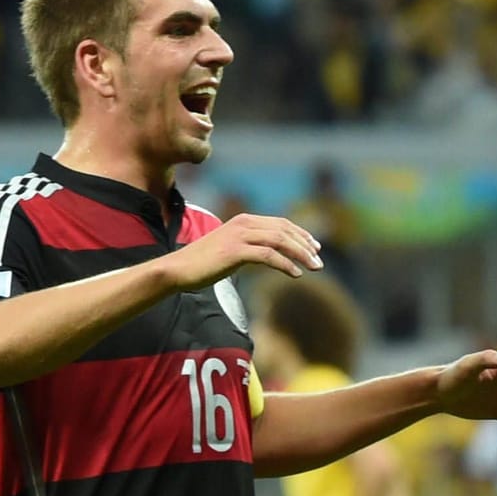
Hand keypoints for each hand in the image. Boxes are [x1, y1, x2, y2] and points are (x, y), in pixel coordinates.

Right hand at [160, 213, 322, 290]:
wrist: (177, 269)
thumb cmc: (203, 264)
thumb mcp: (231, 250)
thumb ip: (250, 248)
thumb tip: (270, 256)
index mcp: (243, 221)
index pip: (281, 223)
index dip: (301, 234)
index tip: (315, 248)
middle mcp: (243, 224)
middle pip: (284, 230)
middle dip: (305, 245)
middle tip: (319, 260)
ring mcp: (239, 236)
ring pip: (280, 241)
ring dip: (301, 254)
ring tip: (314, 267)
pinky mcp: (235, 251)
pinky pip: (268, 256)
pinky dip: (285, 264)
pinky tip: (296, 274)